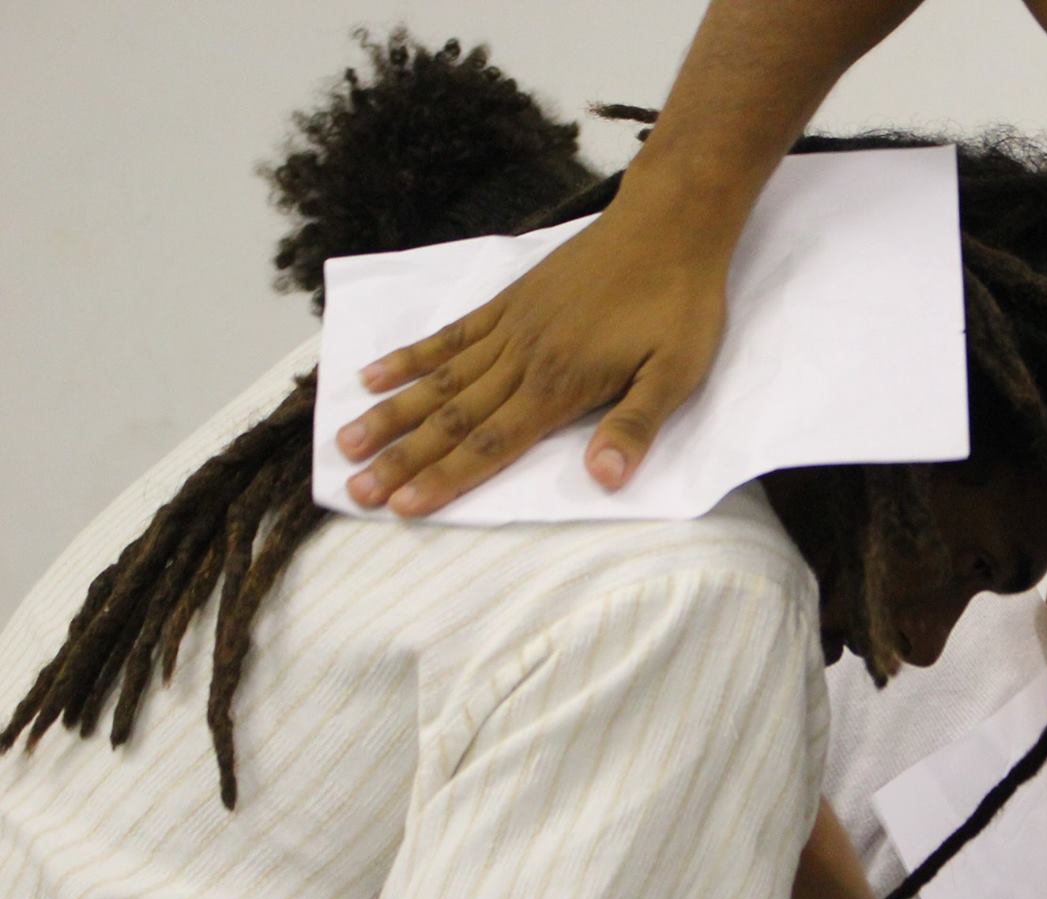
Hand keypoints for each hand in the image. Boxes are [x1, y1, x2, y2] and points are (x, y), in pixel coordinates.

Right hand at [337, 179, 730, 516]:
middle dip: (402, 458)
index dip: (446, 477)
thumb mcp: (677, 375)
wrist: (669, 222)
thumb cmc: (680, 304)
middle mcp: (523, 359)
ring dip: (391, 413)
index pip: (492, 443)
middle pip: (452, 419)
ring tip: (344, 441)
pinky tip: (374, 374)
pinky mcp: (510, 301)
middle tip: (352, 489)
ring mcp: (510, 327)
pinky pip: (451, 334)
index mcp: (561, 386)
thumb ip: (635, 426)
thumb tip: (604, 479)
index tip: (402, 506)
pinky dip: (411, 356)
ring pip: (439, 380)